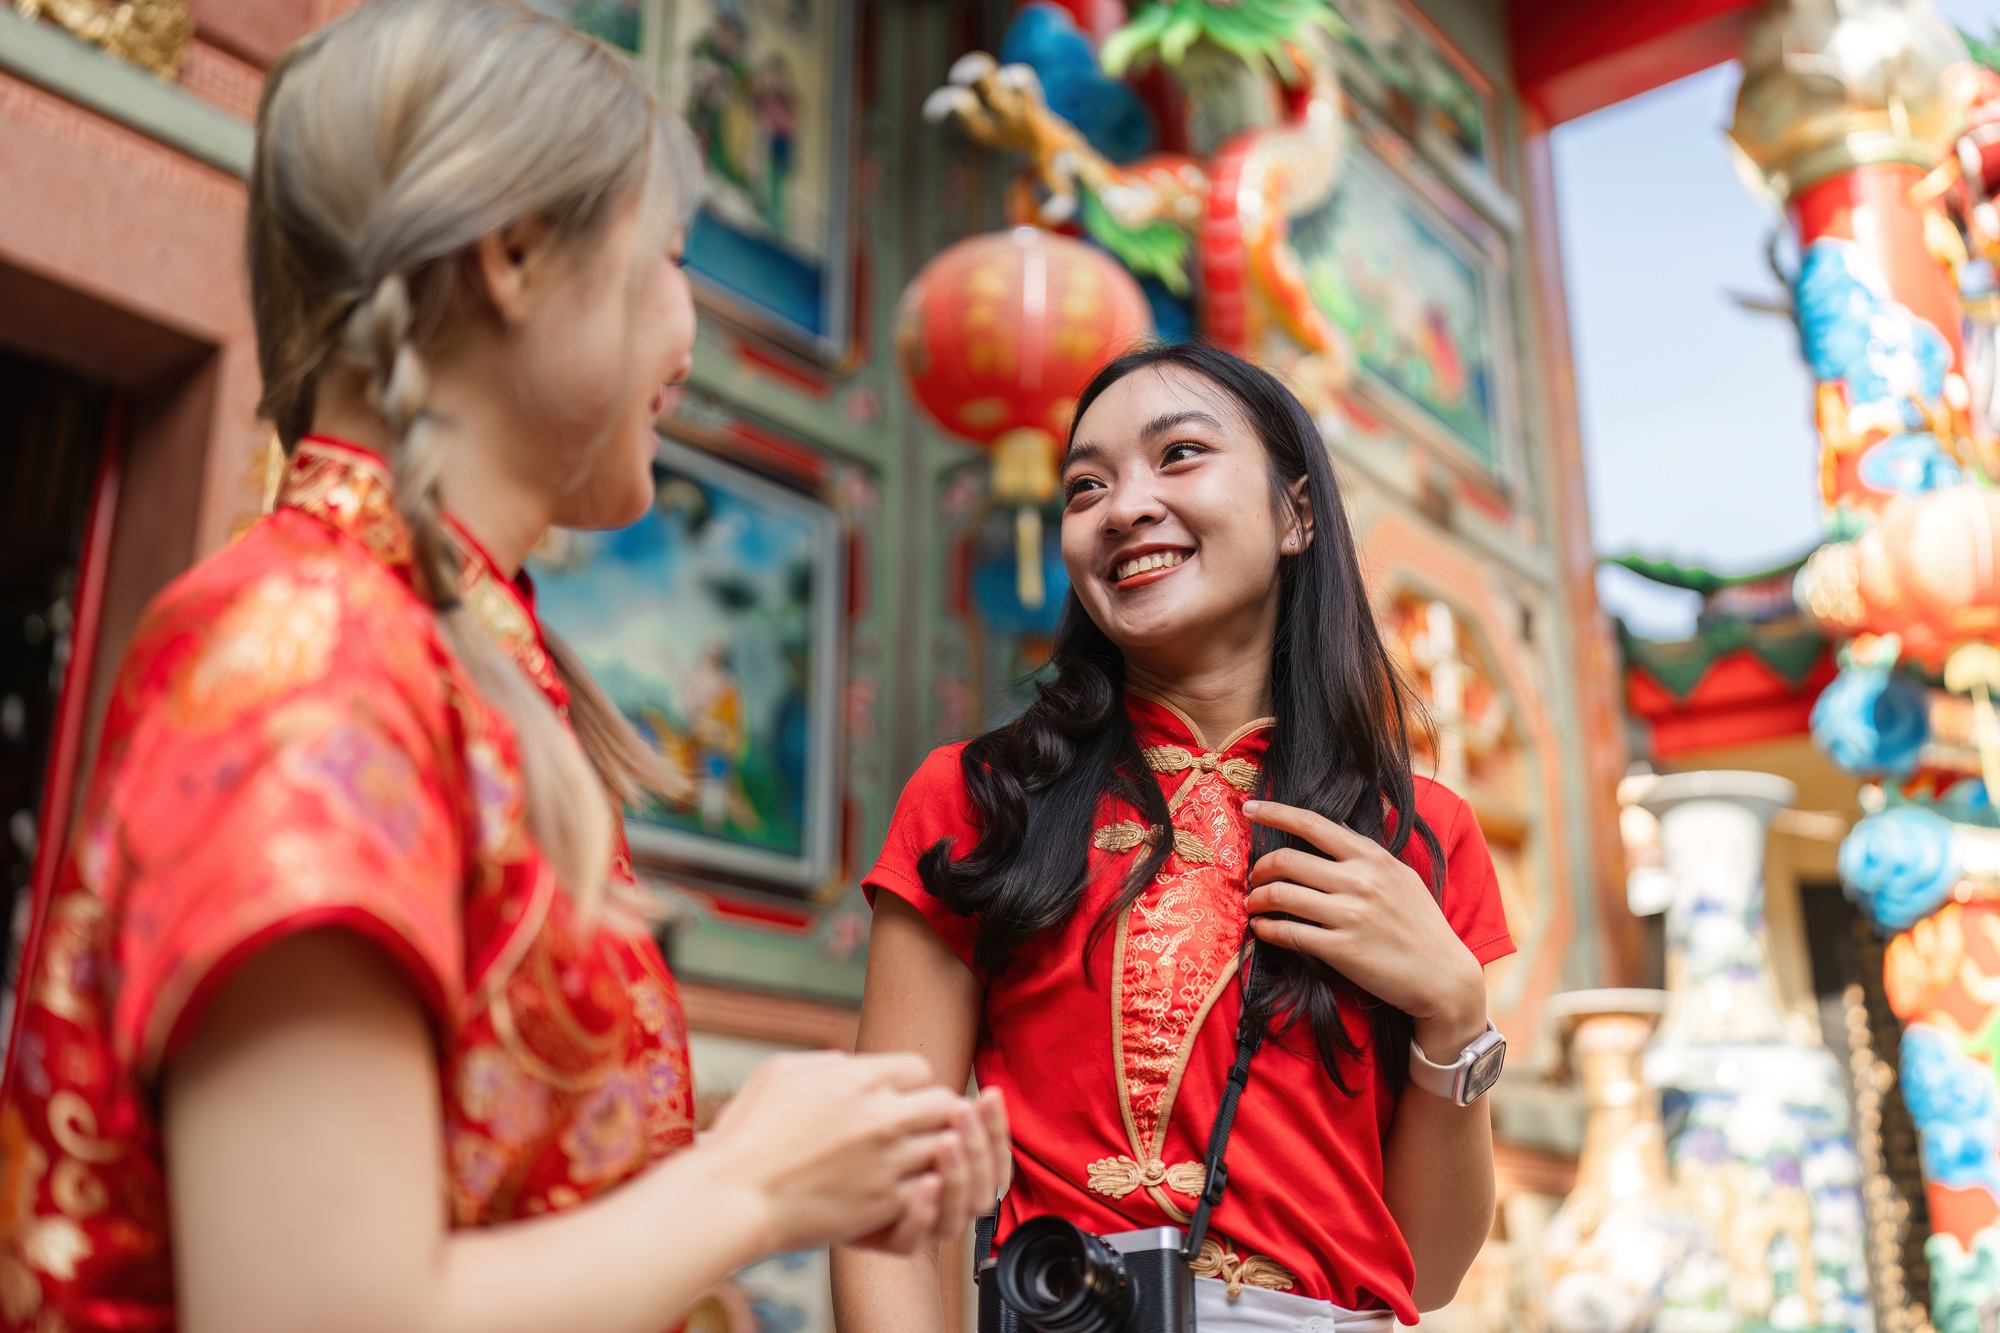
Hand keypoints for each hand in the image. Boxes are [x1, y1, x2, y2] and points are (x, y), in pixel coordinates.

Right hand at [699, 1052, 1005, 1255]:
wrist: (735, 1196)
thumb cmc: (748, 1133)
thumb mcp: (782, 1071)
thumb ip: (830, 1062)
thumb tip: (854, 1066)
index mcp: (858, 1078)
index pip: (920, 1069)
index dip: (911, 1084)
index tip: (899, 1098)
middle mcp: (881, 1116)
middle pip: (945, 1104)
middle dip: (934, 1114)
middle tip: (917, 1127)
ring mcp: (888, 1161)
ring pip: (946, 1148)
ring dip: (933, 1151)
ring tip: (913, 1159)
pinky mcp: (885, 1202)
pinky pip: (930, 1189)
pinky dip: (923, 1189)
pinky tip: (902, 1188)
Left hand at [851, 1086, 1011, 1254]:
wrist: (805, 1172)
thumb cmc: (852, 1135)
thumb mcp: (893, 1108)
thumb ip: (931, 1104)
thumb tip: (966, 1084)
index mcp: (955, 1169)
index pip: (992, 1155)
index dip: (996, 1127)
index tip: (989, 1095)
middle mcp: (943, 1200)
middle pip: (984, 1186)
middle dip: (978, 1145)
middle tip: (961, 1112)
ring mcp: (918, 1222)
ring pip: (956, 1216)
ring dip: (958, 1177)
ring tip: (945, 1142)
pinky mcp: (886, 1239)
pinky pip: (912, 1241)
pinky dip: (922, 1214)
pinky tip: (925, 1183)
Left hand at [1242, 800, 1485, 1062]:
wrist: (1443, 976)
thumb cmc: (1421, 926)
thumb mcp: (1401, 877)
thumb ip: (1366, 856)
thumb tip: (1330, 833)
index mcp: (1373, 857)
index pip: (1313, 824)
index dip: (1275, 812)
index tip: (1250, 809)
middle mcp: (1360, 881)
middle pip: (1286, 860)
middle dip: (1260, 868)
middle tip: (1254, 878)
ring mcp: (1350, 915)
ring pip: (1281, 895)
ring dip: (1257, 899)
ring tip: (1254, 904)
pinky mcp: (1341, 950)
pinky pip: (1288, 933)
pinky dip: (1266, 929)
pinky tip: (1262, 929)